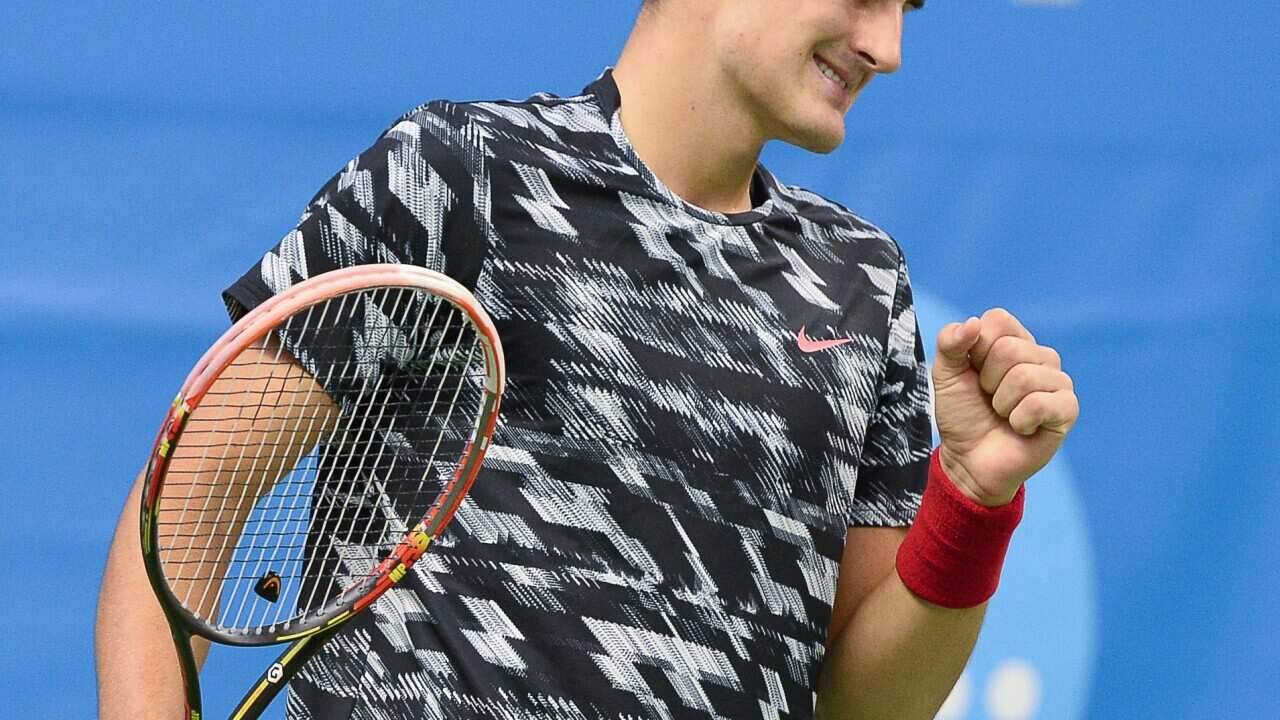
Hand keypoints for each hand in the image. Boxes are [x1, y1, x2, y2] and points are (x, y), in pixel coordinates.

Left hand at [931, 308, 1078, 505]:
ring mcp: (1058, 381)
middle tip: (989, 399)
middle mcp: (1040, 356)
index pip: (998, 319)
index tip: (974, 373)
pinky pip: (1040, 403)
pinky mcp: (1067, 409)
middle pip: (1009, 349)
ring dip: (1002, 404)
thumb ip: (950, 343)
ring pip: (1024, 376)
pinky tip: (1021, 428)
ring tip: (1004, 414)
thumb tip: (973, 323)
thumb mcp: (945, 374)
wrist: (969, 460)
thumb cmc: (962, 414)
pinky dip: (1019, 420)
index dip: (976, 349)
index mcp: (1013, 340)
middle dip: (987, 381)